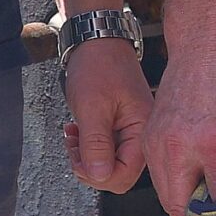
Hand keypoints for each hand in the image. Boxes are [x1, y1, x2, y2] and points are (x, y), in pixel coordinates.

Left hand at [60, 39, 151, 193]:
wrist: (97, 39)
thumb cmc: (98, 65)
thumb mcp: (92, 108)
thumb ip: (96, 145)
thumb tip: (100, 176)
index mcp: (142, 128)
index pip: (124, 174)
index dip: (98, 175)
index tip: (80, 159)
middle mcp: (141, 131)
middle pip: (118, 173)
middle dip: (91, 167)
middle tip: (74, 148)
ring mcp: (131, 128)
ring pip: (109, 162)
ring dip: (86, 156)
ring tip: (74, 136)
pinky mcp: (121, 124)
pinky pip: (106, 148)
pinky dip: (88, 145)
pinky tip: (78, 131)